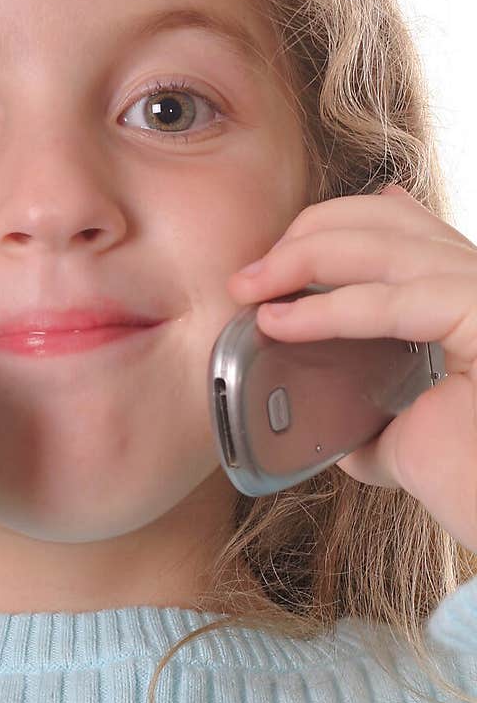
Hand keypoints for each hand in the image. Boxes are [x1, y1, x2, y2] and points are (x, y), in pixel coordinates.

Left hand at [226, 184, 476, 552]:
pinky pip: (394, 302)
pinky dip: (325, 310)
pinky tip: (279, 323)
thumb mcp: (404, 433)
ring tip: (250, 291)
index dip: (332, 225)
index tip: (276, 258)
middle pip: (391, 218)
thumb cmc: (468, 484)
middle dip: (306, 236)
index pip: (404, 222)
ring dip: (302, 261)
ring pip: (387, 244)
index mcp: (469, 297)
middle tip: (248, 278)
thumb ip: (368, 408)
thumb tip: (319, 413)